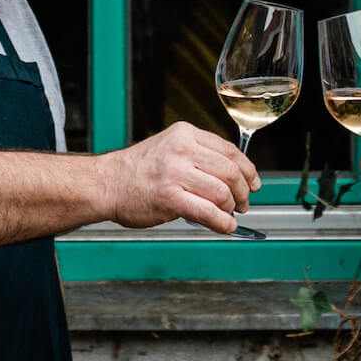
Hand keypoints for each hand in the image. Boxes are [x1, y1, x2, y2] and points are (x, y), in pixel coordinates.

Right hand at [102, 123, 259, 233]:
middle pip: (230, 171)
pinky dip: (221, 222)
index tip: (253, 182)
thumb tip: (233, 175)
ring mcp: (175, 172)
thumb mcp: (170, 148)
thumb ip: (199, 156)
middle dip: (243, 191)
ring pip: (222, 192)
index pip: (229, 150)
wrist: (107, 183)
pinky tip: (223, 226)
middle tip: (243, 203)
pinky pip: (208, 212)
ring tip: (228, 215)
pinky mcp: (169, 197)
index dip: (247, 169)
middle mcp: (182, 149)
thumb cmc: (138, 170)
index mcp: (185, 134)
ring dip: (231, 208)